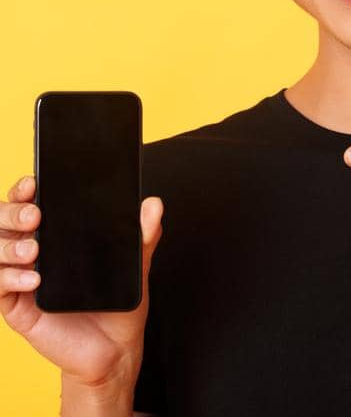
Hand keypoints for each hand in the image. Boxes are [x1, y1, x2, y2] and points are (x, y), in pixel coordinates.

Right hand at [0, 174, 163, 387]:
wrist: (115, 348)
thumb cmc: (119, 303)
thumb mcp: (135, 266)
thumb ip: (142, 236)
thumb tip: (154, 204)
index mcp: (55, 237)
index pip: (28, 206)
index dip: (24, 191)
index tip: (34, 183)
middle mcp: (31, 254)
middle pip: (2, 223)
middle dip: (12, 213)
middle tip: (35, 215)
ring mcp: (21, 279)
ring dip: (9, 246)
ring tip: (34, 249)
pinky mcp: (17, 307)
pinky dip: (11, 278)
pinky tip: (34, 278)